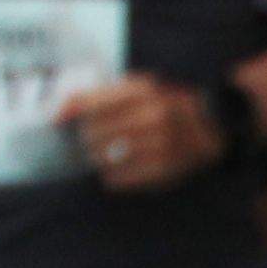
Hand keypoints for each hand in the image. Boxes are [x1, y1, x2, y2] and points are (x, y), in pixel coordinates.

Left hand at [55, 75, 228, 192]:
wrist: (211, 126)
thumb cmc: (161, 104)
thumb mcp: (135, 88)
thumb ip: (96, 95)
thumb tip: (56, 112)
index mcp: (144, 90)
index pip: (91, 104)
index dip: (68, 113)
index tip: (55, 121)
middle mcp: (154, 115)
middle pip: (94, 133)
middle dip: (84, 138)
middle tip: (87, 139)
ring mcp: (162, 144)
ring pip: (104, 157)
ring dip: (96, 157)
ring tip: (100, 154)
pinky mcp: (165, 170)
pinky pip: (120, 178)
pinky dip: (110, 176)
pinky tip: (113, 169)